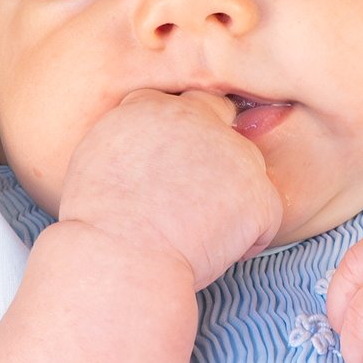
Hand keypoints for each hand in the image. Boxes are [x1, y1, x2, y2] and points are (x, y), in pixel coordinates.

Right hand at [55, 87, 280, 287]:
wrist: (119, 258)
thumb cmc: (96, 224)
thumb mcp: (96, 158)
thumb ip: (130, 137)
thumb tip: (149, 150)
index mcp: (150, 106)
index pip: (181, 105)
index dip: (181, 138)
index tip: (171, 170)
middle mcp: (196, 118)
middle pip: (220, 122)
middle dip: (215, 153)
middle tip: (192, 199)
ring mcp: (234, 154)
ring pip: (246, 169)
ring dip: (232, 195)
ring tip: (194, 231)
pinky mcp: (259, 194)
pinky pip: (266, 215)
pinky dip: (248, 238)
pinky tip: (212, 251)